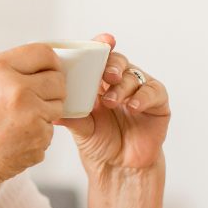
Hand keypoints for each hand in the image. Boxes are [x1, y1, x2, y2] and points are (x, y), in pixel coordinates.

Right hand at [0, 44, 65, 192]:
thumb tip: (39, 67)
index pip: (44, 53)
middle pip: (58, 80)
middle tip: (33, 103)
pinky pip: (50, 131)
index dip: (51, 63)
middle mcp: (17, 87)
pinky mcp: (39, 136)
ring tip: (17, 124)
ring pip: (58, 106)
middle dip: (51, 91)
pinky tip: (15, 140)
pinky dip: (38, 137)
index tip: (50, 71)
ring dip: (45, 115)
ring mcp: (31, 113)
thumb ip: (8, 72)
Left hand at [59, 34, 169, 172]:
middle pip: (118, 61)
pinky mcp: (157, 103)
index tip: (103, 41)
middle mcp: (120, 82)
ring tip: (111, 102)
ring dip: (122, 86)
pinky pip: (153, 91)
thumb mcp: (81, 128)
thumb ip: (70, 115)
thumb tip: (50, 107)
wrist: (119, 167)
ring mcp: (139, 91)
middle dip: (112, 65)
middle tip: (106, 76)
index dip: (102, 46)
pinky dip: (142, 97)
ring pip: (134, 76)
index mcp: (98, 83)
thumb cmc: (99, 143)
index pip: (100, 58)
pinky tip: (132, 106)